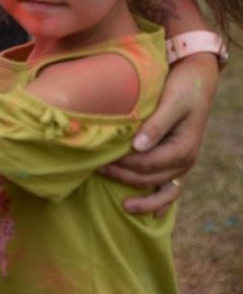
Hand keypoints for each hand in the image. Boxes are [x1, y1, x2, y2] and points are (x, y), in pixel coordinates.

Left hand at [101, 54, 218, 215]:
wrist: (197, 80)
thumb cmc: (183, 88)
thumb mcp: (172, 102)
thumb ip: (156, 125)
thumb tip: (138, 146)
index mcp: (183, 148)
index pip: (147, 163)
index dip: (123, 163)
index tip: (100, 158)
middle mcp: (185, 161)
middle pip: (149, 177)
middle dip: (122, 176)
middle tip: (95, 169)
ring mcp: (181, 164)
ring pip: (157, 187)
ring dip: (136, 192)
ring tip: (120, 202)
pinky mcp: (175, 160)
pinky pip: (169, 189)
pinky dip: (158, 202)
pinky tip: (145, 212)